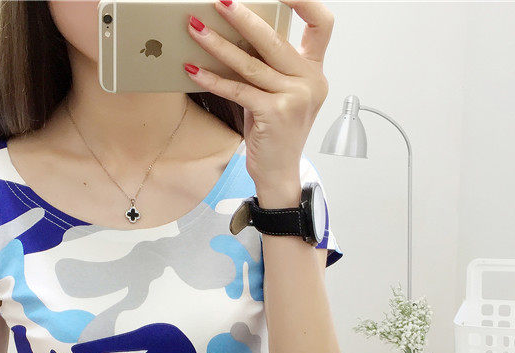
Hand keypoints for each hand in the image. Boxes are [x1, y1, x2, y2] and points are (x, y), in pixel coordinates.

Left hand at [185, 0, 333, 192]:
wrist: (279, 173)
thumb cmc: (274, 132)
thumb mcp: (278, 94)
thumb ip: (268, 66)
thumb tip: (234, 33)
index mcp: (315, 71)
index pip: (321, 23)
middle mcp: (311, 82)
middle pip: (274, 39)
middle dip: (243, 17)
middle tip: (220, 1)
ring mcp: (295, 98)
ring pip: (251, 63)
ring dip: (217, 43)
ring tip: (194, 28)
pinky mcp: (275, 114)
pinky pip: (238, 89)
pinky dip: (212, 79)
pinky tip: (193, 69)